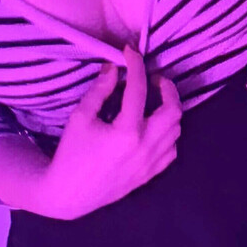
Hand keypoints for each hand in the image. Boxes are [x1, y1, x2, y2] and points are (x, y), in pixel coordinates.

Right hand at [31, 45, 181, 219]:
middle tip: (154, 79)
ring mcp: (151, 163)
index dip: (136, 65)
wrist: (70, 194)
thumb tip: (113, 67)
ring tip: (154, 100)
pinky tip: (154, 127)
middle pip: (173, 110)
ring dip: (169, 110)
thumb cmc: (71, 153)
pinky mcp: (151, 174)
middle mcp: (145, 147)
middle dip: (168, 88)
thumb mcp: (80, 118)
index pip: (139, 89)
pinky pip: (172, 149)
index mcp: (126, 132)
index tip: (130, 52)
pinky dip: (169, 134)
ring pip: (176, 130)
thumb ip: (99, 91)